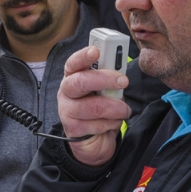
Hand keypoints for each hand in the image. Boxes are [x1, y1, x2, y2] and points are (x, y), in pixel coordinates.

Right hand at [57, 46, 132, 166]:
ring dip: (115, 108)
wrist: (94, 140)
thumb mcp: (105, 90)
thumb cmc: (100, 109)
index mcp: (73, 77)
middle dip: (104, 79)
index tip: (96, 51)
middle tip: (123, 81)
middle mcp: (66, 92)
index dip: (83, 56)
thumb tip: (120, 69)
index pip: (73, 63)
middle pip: (80, 82)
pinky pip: (97, 124)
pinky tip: (112, 123)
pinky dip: (112, 123)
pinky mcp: (73, 129)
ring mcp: (67, 111)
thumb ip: (109, 77)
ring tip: (124, 110)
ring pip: (94, 106)